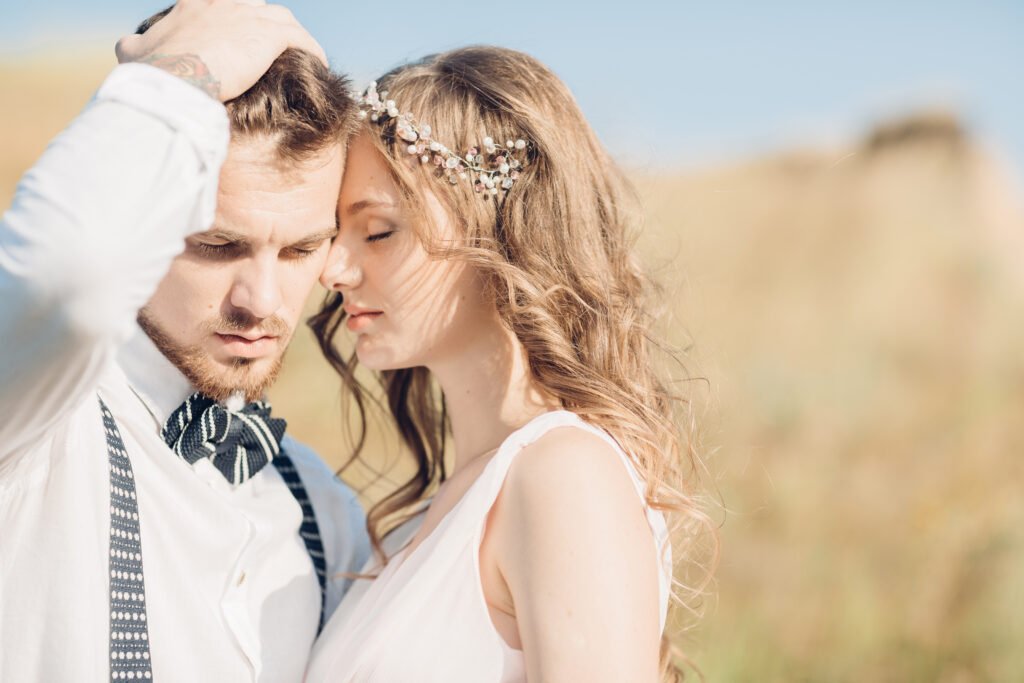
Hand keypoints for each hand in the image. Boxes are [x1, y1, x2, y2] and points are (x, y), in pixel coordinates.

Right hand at [114, 0, 327, 101]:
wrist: (171, 79)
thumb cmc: (152, 71)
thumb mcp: (134, 51)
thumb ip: (135, 44)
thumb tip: (125, 45)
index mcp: (194, 5)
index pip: (221, 0)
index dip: (234, 13)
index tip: (240, 30)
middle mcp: (223, 3)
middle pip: (255, 5)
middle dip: (266, 23)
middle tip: (274, 46)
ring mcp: (246, 15)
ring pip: (280, 18)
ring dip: (293, 36)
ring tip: (302, 53)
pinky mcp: (267, 35)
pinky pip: (300, 38)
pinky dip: (312, 49)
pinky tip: (319, 63)